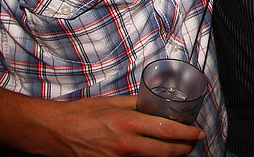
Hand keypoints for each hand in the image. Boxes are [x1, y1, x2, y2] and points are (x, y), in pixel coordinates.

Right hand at [31, 96, 203, 156]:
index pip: (168, 130)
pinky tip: (155, 154)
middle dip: (185, 148)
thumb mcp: (113, 102)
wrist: (55, 130)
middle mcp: (127, 144)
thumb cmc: (82, 113)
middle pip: (167, 151)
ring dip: (170, 155)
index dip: (188, 133)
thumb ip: (137, 103)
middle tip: (193, 142)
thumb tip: (156, 103)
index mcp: (129, 123)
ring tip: (179, 148)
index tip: (198, 132)